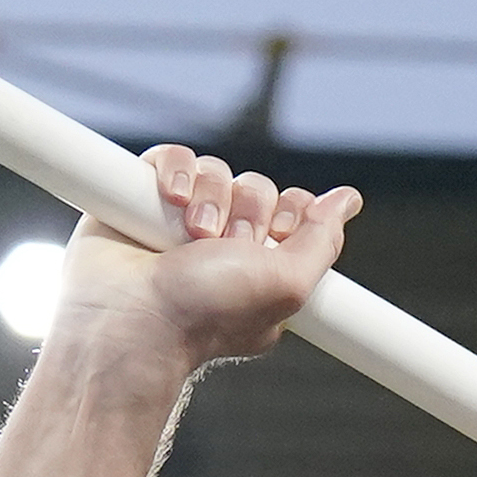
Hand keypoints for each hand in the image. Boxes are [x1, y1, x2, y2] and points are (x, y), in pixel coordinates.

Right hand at [52, 146, 360, 375]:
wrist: (128, 318)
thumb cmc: (203, 314)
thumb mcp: (286, 285)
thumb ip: (322, 242)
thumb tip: (348, 201)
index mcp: (259, 270)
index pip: (293, 213)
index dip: (290, 216)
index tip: (276, 238)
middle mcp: (221, 246)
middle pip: (256, 188)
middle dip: (247, 213)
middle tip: (225, 247)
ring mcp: (180, 221)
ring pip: (216, 171)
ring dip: (210, 197)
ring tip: (191, 235)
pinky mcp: (141, 199)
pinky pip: (174, 157)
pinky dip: (175, 169)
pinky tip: (169, 197)